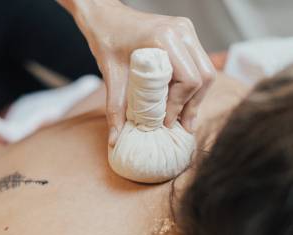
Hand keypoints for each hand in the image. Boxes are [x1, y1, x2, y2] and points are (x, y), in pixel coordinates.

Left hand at [59, 0, 215, 144]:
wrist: (105, 17)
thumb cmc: (107, 40)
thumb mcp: (111, 76)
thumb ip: (115, 109)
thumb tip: (116, 141)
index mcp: (165, 39)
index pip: (189, 79)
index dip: (180, 105)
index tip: (166, 122)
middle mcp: (182, 32)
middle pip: (205, 76)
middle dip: (193, 104)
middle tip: (181, 125)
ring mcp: (186, 31)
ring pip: (206, 70)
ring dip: (196, 96)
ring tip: (183, 117)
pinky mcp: (185, 34)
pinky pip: (199, 63)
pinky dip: (192, 84)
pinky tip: (180, 100)